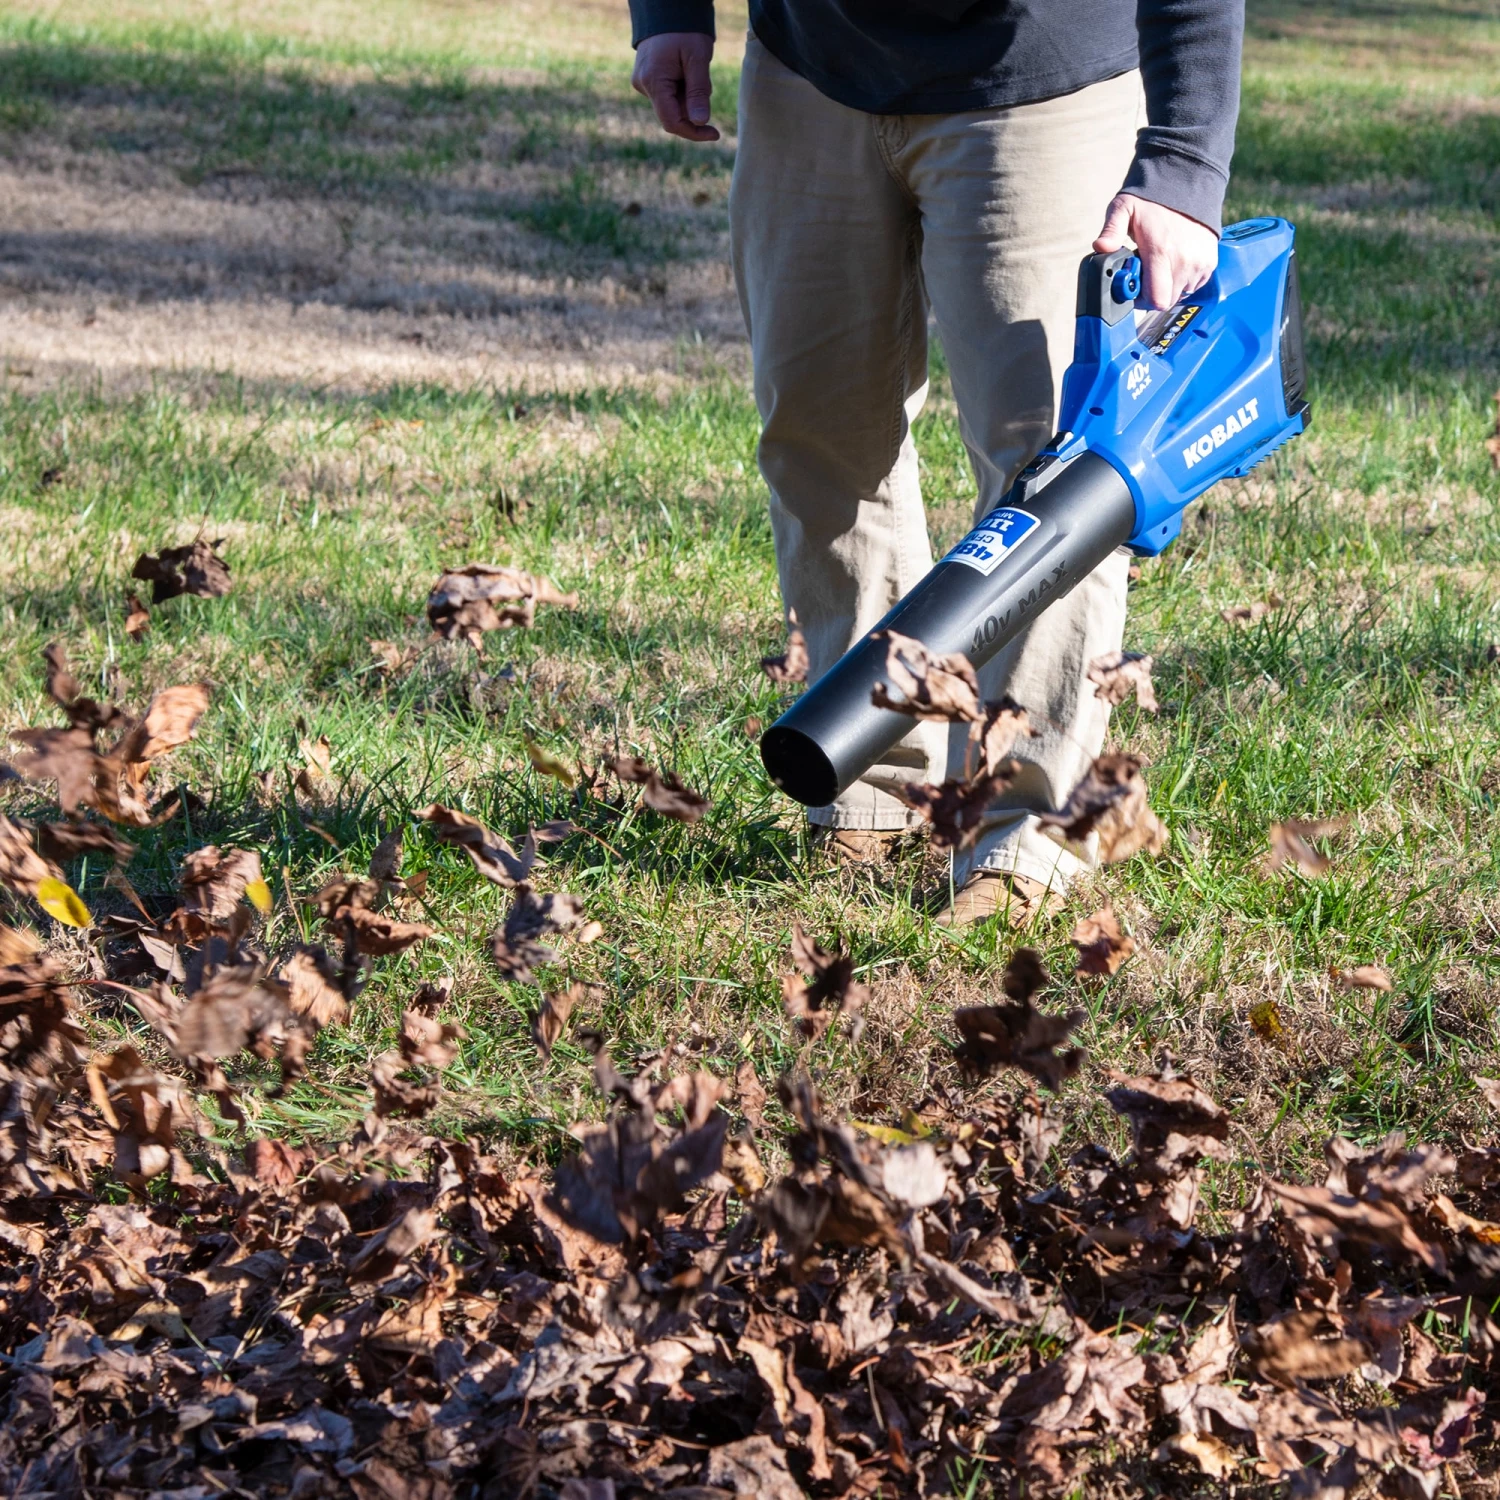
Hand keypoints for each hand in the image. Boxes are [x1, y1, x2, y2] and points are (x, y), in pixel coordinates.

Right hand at [632, 32, 718, 141]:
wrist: (667, 9)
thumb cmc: (684, 30)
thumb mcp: (697, 58)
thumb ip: (698, 91)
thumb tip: (700, 122)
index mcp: (653, 81)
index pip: (672, 122)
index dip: (694, 132)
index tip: (715, 133)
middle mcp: (643, 85)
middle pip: (673, 114)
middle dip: (693, 107)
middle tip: (704, 80)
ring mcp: (642, 83)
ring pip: (671, 105)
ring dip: (688, 97)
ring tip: (693, 69)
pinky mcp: (645, 80)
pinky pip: (667, 95)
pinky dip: (681, 90)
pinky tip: (684, 71)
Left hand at [1094, 193, 1217, 309]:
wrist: (1186, 181)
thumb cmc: (1152, 200)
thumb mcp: (1123, 209)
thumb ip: (1111, 231)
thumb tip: (1100, 247)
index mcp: (1161, 253)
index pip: (1156, 300)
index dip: (1142, 301)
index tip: (1134, 287)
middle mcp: (1184, 262)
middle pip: (1167, 300)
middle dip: (1153, 293)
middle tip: (1145, 274)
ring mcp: (1200, 263)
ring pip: (1181, 294)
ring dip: (1168, 286)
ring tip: (1160, 265)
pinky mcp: (1210, 261)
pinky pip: (1195, 285)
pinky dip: (1184, 280)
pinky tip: (1175, 263)